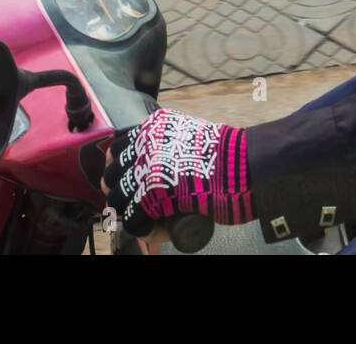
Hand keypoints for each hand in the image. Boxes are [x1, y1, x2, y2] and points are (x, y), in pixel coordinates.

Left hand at [102, 110, 253, 238]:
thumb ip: (171, 144)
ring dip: (126, 211)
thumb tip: (154, 168)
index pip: (117, 147)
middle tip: (131, 202)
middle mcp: (146, 145)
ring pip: (117, 198)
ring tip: (142, 216)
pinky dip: (140, 229)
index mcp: (154, 127)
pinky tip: (152, 228)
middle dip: (117, 191)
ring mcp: (148, 170)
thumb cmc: (225, 154)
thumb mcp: (190, 135)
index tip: (124, 178)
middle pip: (112, 174)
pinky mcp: (154, 196)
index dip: (118, 167)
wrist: (244, 164)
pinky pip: (133, 220)